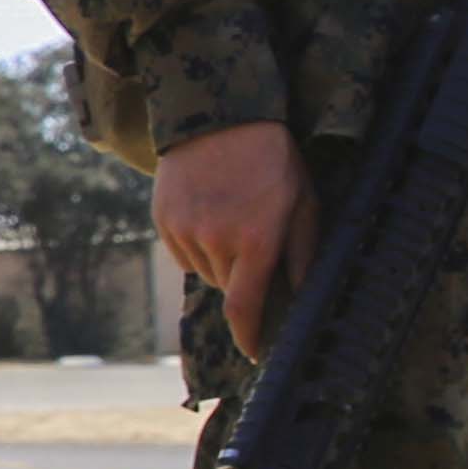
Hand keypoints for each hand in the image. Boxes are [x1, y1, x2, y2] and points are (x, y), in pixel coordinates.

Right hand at [155, 120, 316, 339]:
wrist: (219, 116)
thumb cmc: (272, 159)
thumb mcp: (303, 202)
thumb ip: (302, 253)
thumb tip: (299, 296)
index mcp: (256, 241)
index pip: (245, 308)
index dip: (248, 337)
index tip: (253, 351)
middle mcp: (216, 241)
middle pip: (227, 288)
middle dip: (243, 280)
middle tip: (256, 247)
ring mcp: (186, 231)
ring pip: (205, 272)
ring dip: (220, 262)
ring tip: (232, 222)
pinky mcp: (164, 220)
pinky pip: (183, 253)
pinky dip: (198, 246)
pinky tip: (210, 214)